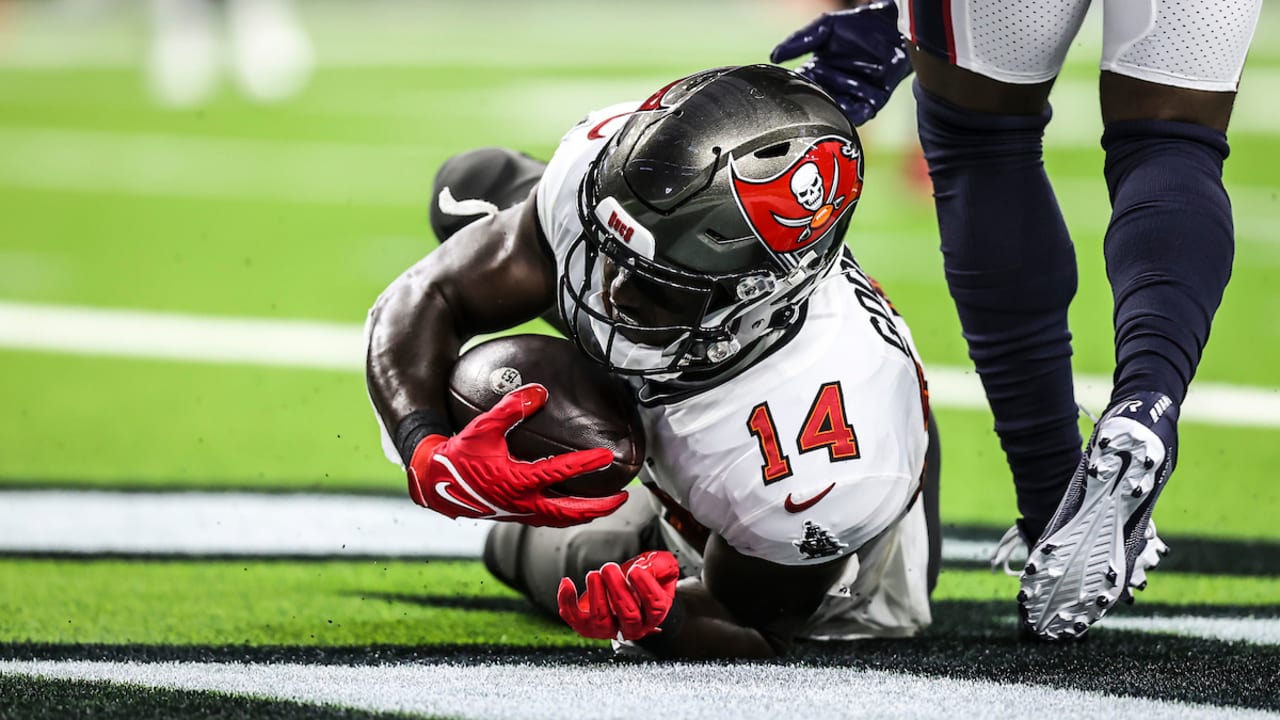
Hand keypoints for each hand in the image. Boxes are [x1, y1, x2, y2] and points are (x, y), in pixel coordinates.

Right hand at [406, 383, 625, 527]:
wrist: (432, 481)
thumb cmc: (457, 453)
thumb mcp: (482, 427)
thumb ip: (511, 408)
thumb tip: (539, 391)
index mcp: (516, 481)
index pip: (560, 472)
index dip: (585, 464)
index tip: (605, 456)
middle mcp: (520, 502)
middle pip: (569, 512)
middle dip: (599, 507)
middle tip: (623, 496)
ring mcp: (517, 513)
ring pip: (559, 520)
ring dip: (585, 515)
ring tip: (604, 506)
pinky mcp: (511, 515)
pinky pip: (545, 520)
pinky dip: (564, 516)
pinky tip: (570, 507)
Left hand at [557, 550, 679, 640]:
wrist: (625, 582)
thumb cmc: (644, 576)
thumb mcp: (661, 565)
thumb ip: (660, 566)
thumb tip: (644, 569)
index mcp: (654, 614)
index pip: (655, 607)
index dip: (645, 588)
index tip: (636, 569)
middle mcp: (633, 627)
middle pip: (629, 615)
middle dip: (618, 589)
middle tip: (609, 568)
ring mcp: (609, 628)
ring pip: (602, 621)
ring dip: (596, 595)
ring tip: (595, 575)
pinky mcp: (587, 625)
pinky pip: (574, 618)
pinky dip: (567, 600)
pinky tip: (568, 583)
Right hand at [770, 1, 911, 126]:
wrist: (891, 25)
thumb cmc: (857, 24)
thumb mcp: (824, 28)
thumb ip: (799, 41)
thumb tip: (774, 56)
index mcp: (818, 73)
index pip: (801, 87)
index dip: (796, 92)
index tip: (790, 93)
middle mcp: (834, 88)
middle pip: (819, 104)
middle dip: (815, 105)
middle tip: (809, 103)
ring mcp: (853, 97)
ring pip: (838, 111)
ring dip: (834, 108)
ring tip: (832, 97)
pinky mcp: (874, 101)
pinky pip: (861, 115)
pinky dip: (853, 114)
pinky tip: (848, 106)